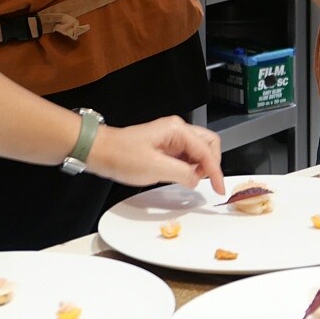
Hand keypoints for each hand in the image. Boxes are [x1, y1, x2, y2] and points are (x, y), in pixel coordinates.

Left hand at [86, 116, 224, 193]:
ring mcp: (172, 137)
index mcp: (177, 130)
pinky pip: (187, 155)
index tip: (219, 188)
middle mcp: (177, 130)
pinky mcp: (166, 146)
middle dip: (211, 163)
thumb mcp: (154, 168)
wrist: (100, 152)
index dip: (216, 171)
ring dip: (200, 166)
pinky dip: (190, 167)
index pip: (206, 150)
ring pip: (199, 150)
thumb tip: (197, 180)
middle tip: (206, 181)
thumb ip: (181, 173)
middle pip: (209, 144)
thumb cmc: (121, 155)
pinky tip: (183, 176)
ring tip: (191, 180)